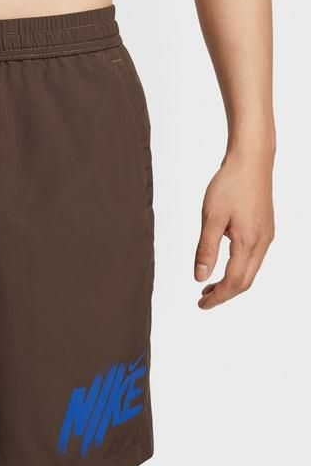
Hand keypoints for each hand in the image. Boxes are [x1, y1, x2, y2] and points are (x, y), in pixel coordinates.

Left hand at [194, 151, 273, 308]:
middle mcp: (262, 242)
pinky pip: (253, 258)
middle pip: (245, 281)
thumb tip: (200, 277)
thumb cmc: (230, 185)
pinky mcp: (264, 228)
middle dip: (224, 294)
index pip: (234, 281)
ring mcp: (266, 235)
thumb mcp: (211, 218)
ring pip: (250, 270)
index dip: (218, 297)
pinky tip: (223, 266)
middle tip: (203, 301)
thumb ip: (205, 250)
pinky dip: (238, 269)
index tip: (201, 305)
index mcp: (248, 242)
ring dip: (231, 282)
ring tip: (209, 287)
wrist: (251, 160)